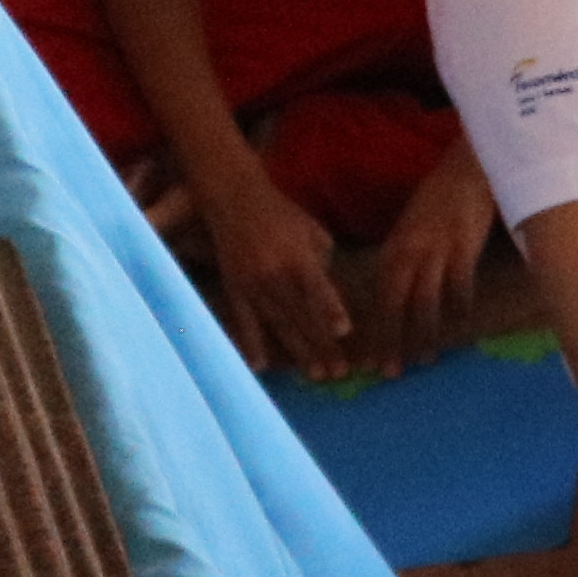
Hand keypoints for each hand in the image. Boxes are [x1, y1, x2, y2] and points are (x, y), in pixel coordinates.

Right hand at [203, 172, 356, 379]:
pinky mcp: (234, 290)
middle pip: (301, 315)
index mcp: (298, 257)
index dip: (329, 309)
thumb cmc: (282, 215)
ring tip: (316, 375)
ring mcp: (252, 285)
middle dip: (320, 345)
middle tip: (339, 373)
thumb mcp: (313, 232)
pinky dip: (251, 344)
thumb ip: (323, 264)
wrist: (234, 200)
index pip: (317, 287)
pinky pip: (244, 322)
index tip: (343, 332)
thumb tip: (329, 296)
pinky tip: (261, 366)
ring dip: (298, 351)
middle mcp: (274, 274)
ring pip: (278, 324)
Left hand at [367, 149, 504, 370]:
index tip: (367, 361)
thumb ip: (403, 259)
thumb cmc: (439, 198)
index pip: (377, 300)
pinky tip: (461, 324)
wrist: (465, 170)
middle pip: (395, 306)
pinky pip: (459, 286)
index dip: (373, 333)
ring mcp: (435, 253)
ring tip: (424, 360)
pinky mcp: (463, 248)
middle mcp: (407, 255)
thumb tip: (399, 292)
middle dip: (390, 342)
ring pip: (424, 302)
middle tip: (388, 372)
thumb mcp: (410, 230)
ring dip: (423, 334)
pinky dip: (459, 307)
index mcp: (392, 252)